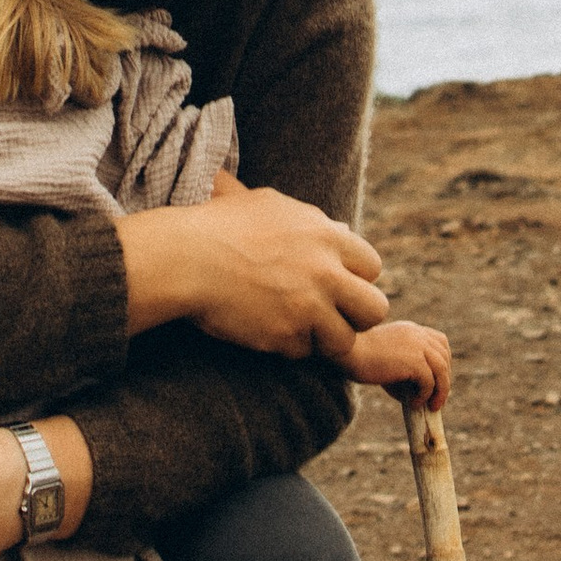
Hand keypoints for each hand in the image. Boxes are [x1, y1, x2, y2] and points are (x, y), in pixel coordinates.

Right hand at [118, 187, 389, 361]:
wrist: (185, 257)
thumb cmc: (220, 226)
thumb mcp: (272, 206)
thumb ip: (313, 222)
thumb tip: (340, 228)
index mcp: (327, 235)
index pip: (372, 266)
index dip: (355, 279)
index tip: (333, 285)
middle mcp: (327, 271)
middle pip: (375, 308)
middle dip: (354, 316)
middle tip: (328, 315)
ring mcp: (310, 306)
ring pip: (345, 340)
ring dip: (324, 338)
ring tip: (296, 328)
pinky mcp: (287, 335)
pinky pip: (305, 353)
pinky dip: (289, 348)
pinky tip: (265, 330)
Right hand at [334, 317, 453, 407]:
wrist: (347, 353)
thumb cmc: (358, 357)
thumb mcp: (386, 359)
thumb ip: (404, 370)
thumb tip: (419, 395)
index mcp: (410, 330)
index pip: (439, 341)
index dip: (443, 361)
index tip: (438, 379)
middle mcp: (417, 334)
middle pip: (444, 356)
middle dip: (444, 378)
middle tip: (437, 398)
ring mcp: (418, 346)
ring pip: (442, 370)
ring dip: (441, 390)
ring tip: (433, 406)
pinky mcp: (414, 361)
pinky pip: (429, 382)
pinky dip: (425, 395)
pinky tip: (414, 403)